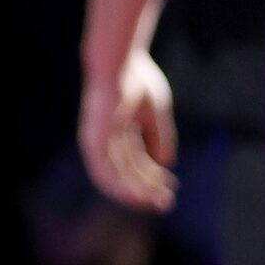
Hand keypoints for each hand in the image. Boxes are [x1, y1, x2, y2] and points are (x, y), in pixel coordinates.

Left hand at [79, 46, 177, 212]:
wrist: (119, 62)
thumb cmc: (137, 79)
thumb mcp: (155, 113)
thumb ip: (160, 138)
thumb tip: (166, 164)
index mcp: (119, 130)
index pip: (135, 162)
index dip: (152, 177)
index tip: (171, 188)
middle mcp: (105, 139)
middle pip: (126, 173)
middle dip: (146, 189)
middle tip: (166, 203)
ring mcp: (97, 141)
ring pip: (114, 178)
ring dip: (135, 192)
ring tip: (156, 201)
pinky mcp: (93, 142)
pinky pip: (104, 173)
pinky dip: (121, 186)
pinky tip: (139, 195)